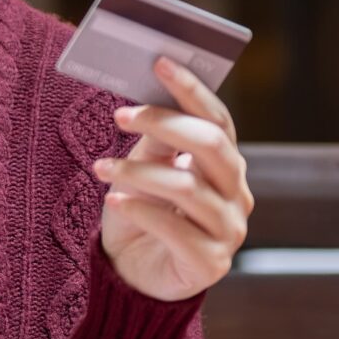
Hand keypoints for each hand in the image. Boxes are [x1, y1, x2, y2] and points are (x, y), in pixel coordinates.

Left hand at [93, 55, 253, 302]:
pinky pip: (175, 230)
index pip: (218, 119)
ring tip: (101, 168)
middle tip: (119, 114)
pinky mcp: (211, 264)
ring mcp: (229, 230)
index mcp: (226, 164)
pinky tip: (113, 201)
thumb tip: (150, 95)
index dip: (192, 89)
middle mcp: (237, 194)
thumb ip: (155, 138)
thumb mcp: (144, 169)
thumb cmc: (143, 215)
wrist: (134, 276)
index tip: (160, 62)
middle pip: (212, 145)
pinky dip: (140, 211)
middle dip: (166, 123)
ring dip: (139, 172)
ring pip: (189, 186)